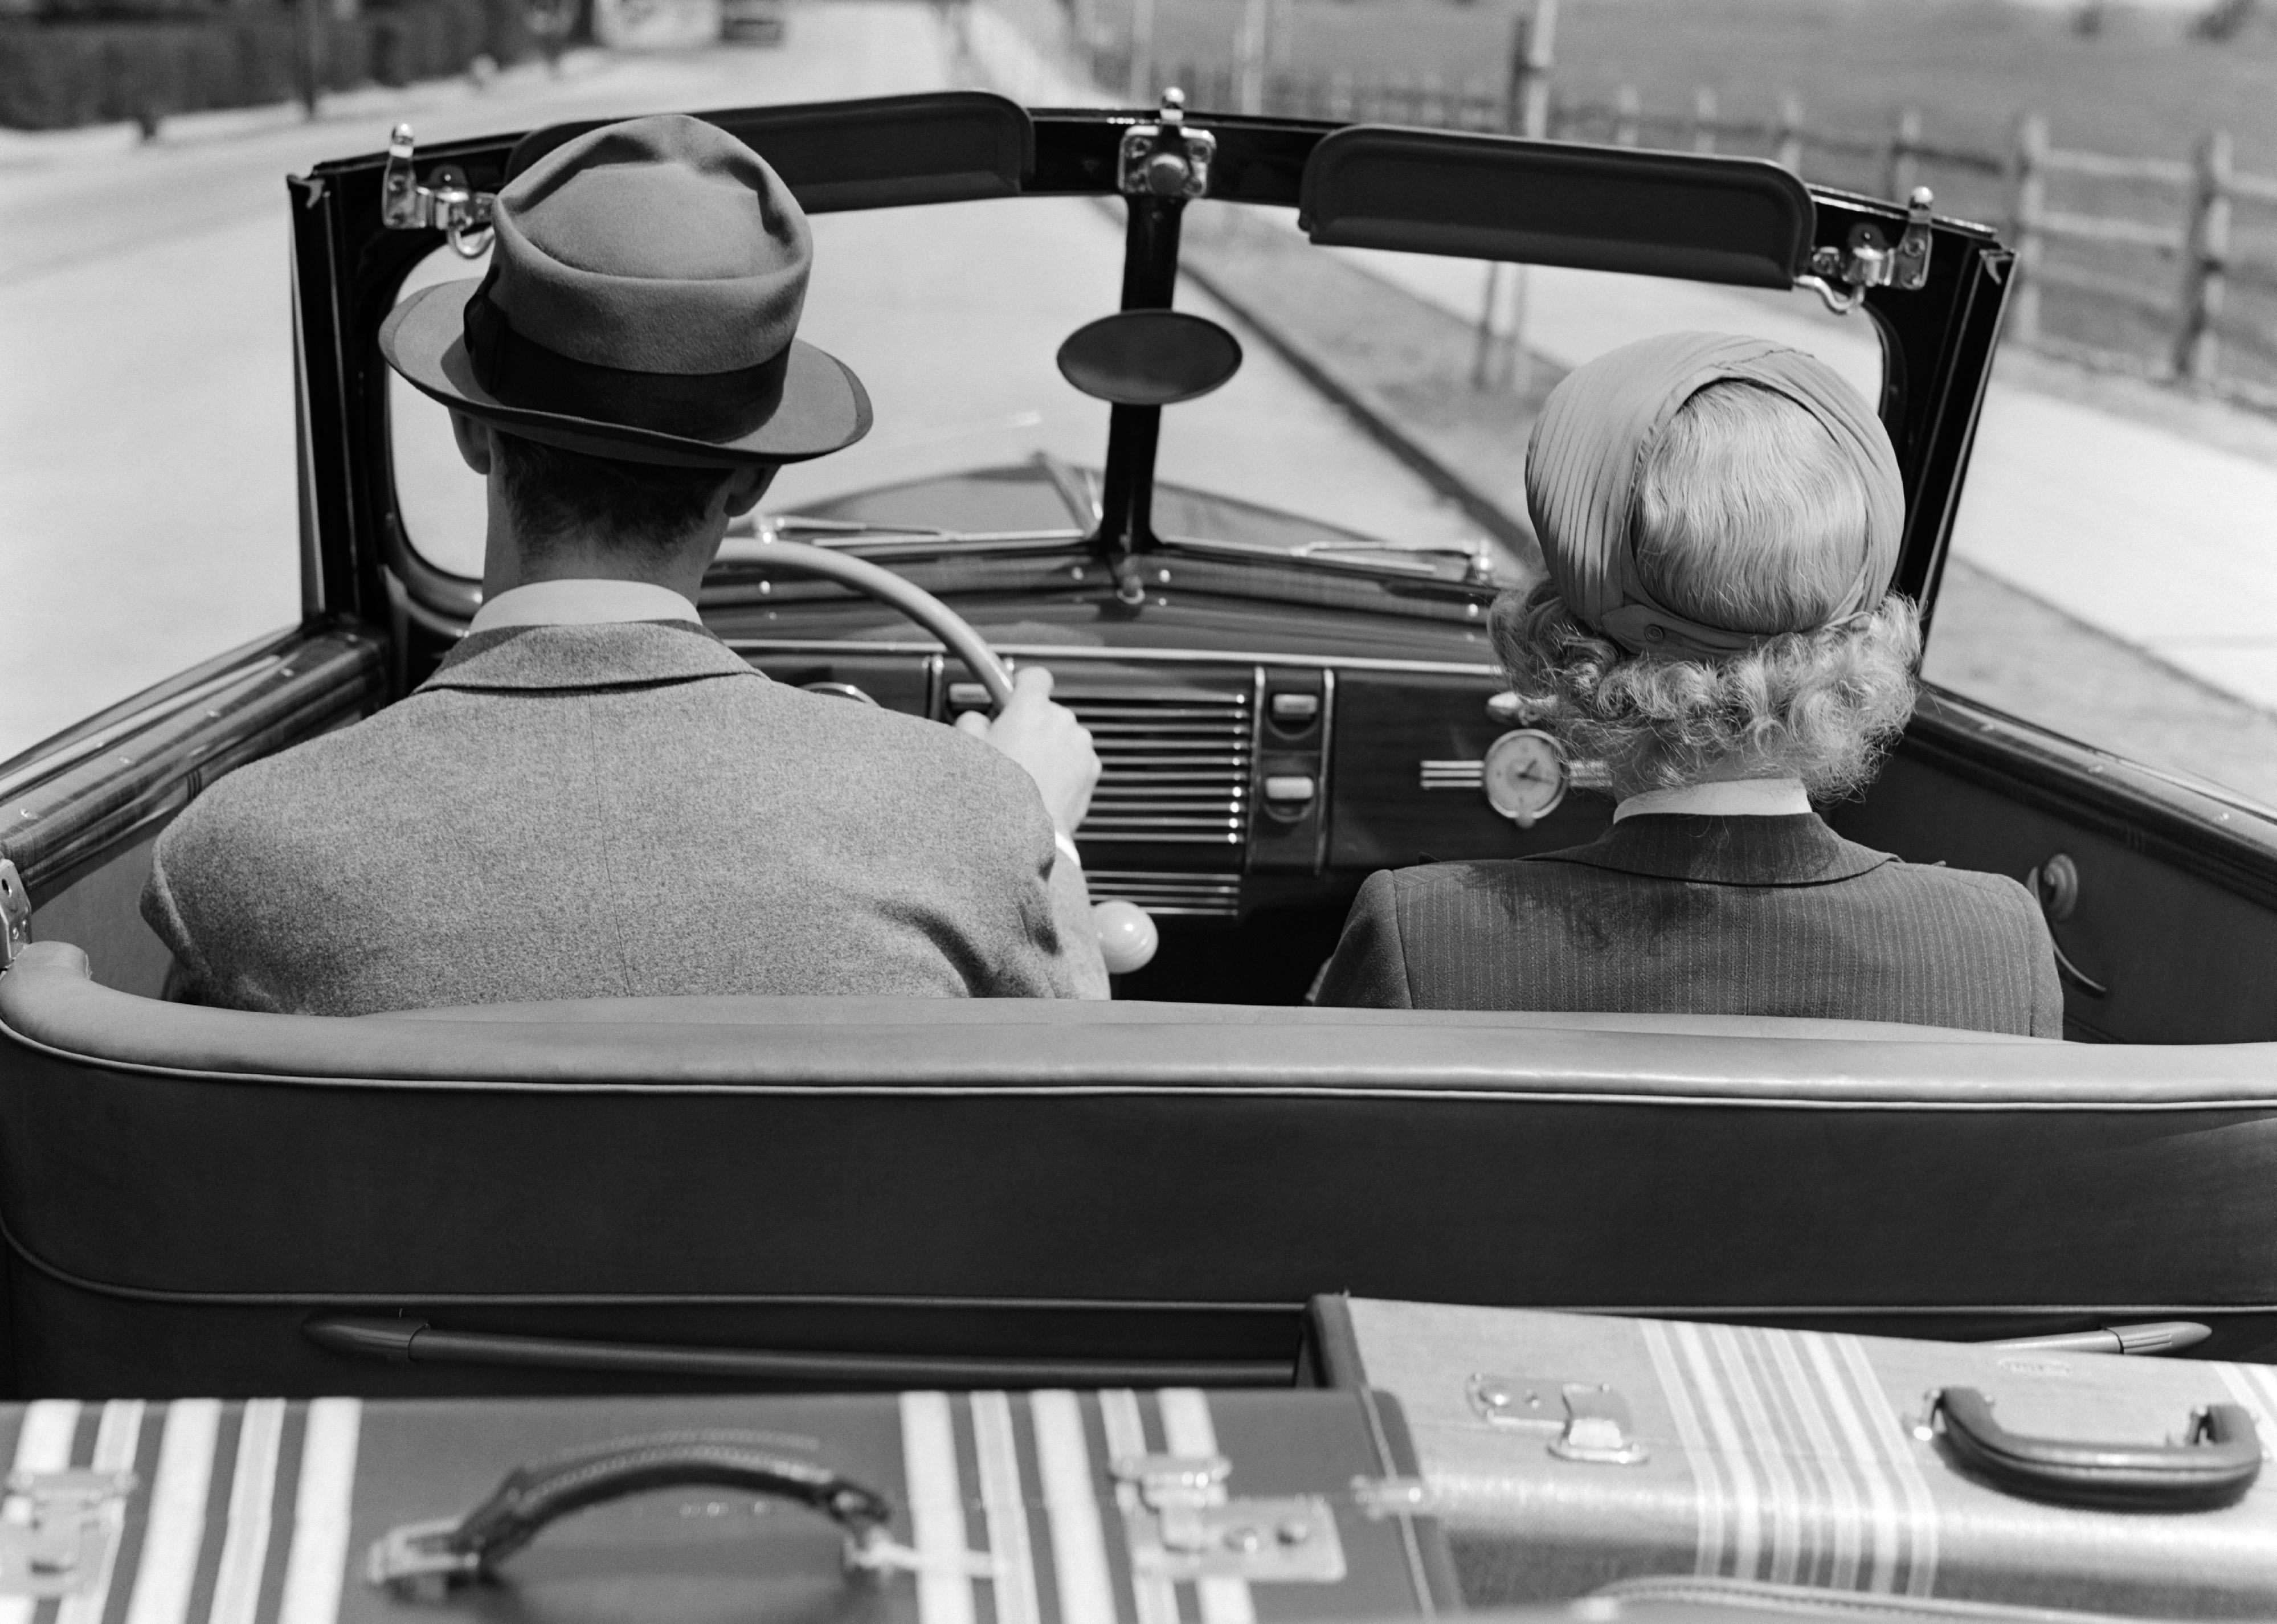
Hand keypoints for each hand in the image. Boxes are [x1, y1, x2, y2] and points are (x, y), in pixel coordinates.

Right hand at [956, 665, 1098, 836]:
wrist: (1023, 832)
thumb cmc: (997, 791)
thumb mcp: (968, 748)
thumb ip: (972, 722)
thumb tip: (978, 720)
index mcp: (1031, 707)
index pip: (1035, 677)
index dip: (1024, 686)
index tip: (1016, 696)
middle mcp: (1062, 720)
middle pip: (1048, 711)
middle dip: (1034, 725)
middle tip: (1013, 749)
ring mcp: (1080, 744)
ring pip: (1065, 736)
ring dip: (1052, 747)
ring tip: (1030, 774)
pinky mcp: (1092, 769)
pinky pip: (1078, 759)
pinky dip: (1067, 768)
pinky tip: (1046, 786)